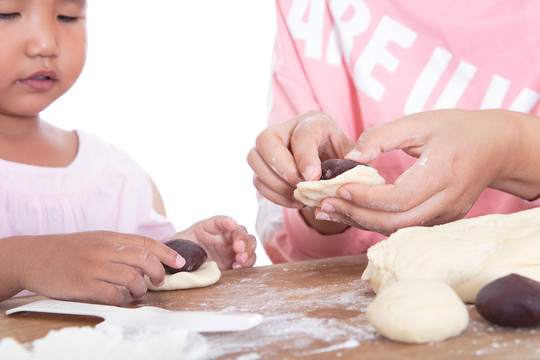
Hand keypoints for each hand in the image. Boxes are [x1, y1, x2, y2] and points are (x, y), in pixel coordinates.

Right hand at [7, 231, 184, 304]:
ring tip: (136, 292)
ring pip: (132, 278)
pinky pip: (112, 295)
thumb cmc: (68, 250)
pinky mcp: (82, 284)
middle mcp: (104, 249)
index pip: (146, 242)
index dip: (167, 252)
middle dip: (158, 272)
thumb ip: (119, 246)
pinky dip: (121, 299)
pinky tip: (118, 298)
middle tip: (159, 282)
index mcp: (110, 237)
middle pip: (144, 259)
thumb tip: (147, 258)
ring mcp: (93, 267)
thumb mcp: (96, 240)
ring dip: (140, 288)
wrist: (34, 256)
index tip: (180, 262)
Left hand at [174, 216, 256, 269]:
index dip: (227, 221)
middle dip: (242, 239)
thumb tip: (179, 258)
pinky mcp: (236, 261)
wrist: (185, 262)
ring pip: (249, 244)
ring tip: (239, 260)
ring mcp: (232, 248)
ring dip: (248, 251)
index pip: (221, 221)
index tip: (232, 224)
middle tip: (238, 249)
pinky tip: (237, 267)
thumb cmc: (182, 248)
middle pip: (241, 231)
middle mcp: (225, 235)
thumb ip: (179, 246)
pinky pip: (249, 260)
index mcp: (211, 227)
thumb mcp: (178, 243)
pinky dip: (247, 263)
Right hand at [247, 110, 354, 208]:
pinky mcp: (261, 165)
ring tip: (299, 197)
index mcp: (312, 122)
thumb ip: (357, 158)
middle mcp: (285, 128)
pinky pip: (257, 180)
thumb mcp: (355, 157)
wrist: (330, 168)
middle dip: (281, 168)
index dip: (305, 157)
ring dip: (275, 184)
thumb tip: (357, 160)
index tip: (312, 178)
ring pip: (254, 159)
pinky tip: (294, 201)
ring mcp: (268, 146)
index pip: (301, 135)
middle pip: (265, 139)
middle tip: (300, 187)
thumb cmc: (343, 160)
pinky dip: (274, 195)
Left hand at [314, 109, 539, 234]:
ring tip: (330, 211)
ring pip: (398, 229)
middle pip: (396, 221)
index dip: (366, 196)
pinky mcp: (443, 220)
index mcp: (443, 172)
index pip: (399, 197)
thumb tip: (349, 159)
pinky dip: (377, 222)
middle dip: (356, 215)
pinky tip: (353, 212)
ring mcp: (447, 215)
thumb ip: (381, 137)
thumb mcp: (418, 122)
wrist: (495, 147)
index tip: (339, 187)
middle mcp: (447, 201)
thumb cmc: (455, 129)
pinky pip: (405, 227)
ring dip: (361, 222)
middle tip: (323, 205)